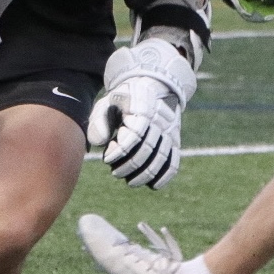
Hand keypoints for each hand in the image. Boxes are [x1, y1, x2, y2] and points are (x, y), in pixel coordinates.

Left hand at [87, 38, 196, 188]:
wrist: (152, 87)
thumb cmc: (123, 100)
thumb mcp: (107, 104)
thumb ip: (99, 122)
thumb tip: (100, 143)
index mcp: (141, 108)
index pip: (133, 135)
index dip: (119, 151)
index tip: (107, 158)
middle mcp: (159, 120)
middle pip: (147, 150)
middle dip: (129, 166)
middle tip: (115, 172)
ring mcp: (170, 131)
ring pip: (161, 158)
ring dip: (145, 175)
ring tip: (130, 181)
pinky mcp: (175, 141)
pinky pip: (174, 161)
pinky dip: (165, 176)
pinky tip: (152, 185)